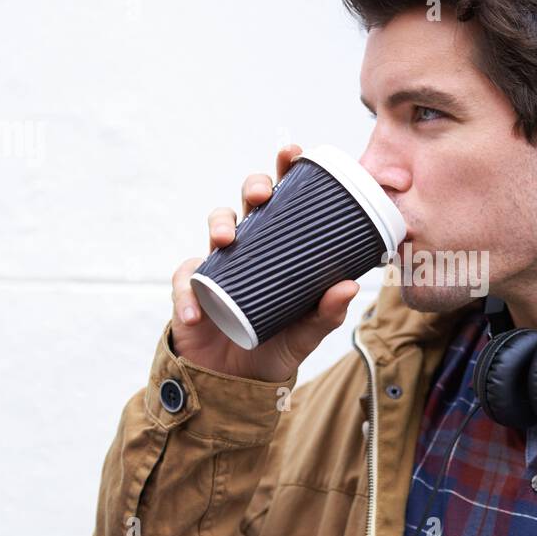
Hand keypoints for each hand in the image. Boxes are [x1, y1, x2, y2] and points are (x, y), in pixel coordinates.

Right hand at [169, 144, 361, 381]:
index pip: (285, 202)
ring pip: (215, 225)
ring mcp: (218, 265)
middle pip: (248, 202)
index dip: (286, 171)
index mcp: (280, 247)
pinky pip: (186, 283)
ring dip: (219, 224)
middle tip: (262, 194)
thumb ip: (327, 314)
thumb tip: (350, 286)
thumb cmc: (275, 345)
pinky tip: (197, 311)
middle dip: (253, 187)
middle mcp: (250, 247)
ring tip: (226, 239)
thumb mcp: (306, 333)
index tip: (292, 151)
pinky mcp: (191, 289)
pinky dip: (188, 295)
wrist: (237, 384)